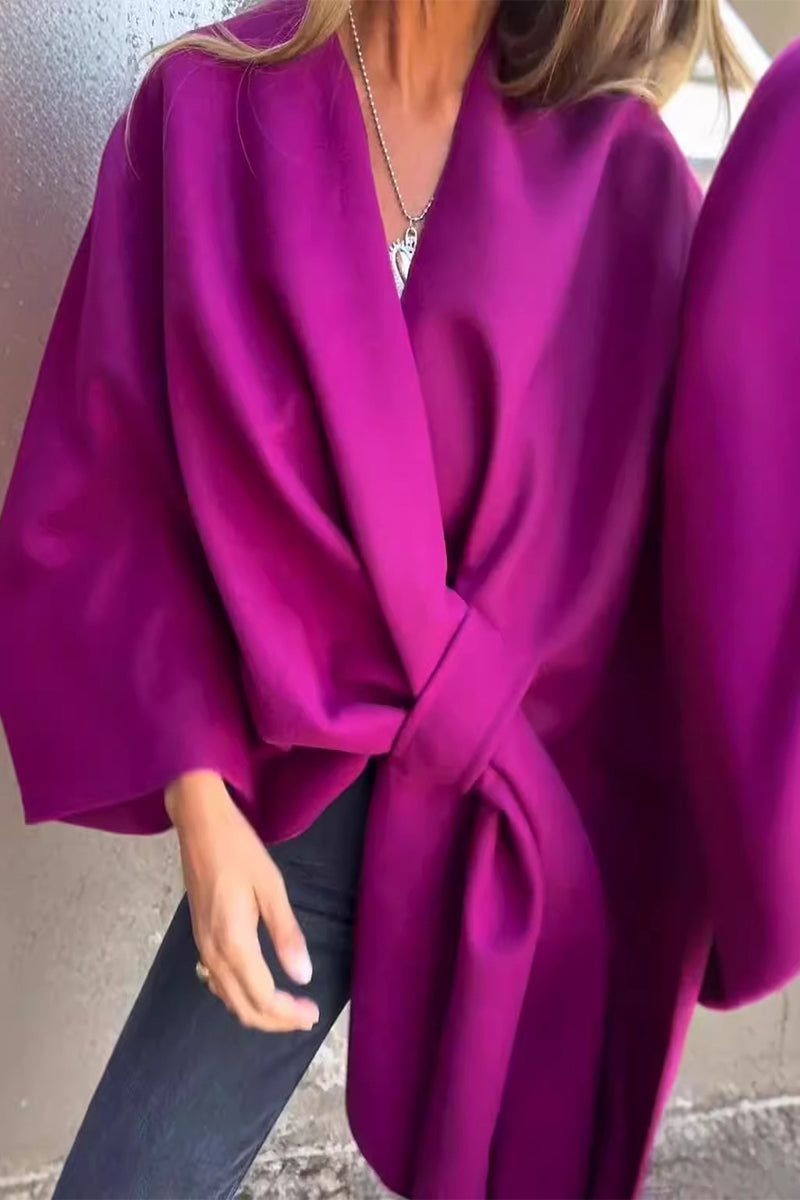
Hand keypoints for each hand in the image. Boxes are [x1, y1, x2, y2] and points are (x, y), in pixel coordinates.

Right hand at [166, 770, 318, 1032]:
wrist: (199, 825)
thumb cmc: (239, 850)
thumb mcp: (271, 887)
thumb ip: (287, 934)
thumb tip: (303, 976)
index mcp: (233, 942)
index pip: (262, 997)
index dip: (288, 1014)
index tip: (314, 1014)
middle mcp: (213, 953)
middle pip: (242, 1006)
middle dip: (275, 1020)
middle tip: (306, 1016)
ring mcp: (202, 947)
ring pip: (228, 998)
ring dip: (258, 1011)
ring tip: (288, 1008)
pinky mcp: (200, 937)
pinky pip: (218, 982)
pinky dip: (240, 996)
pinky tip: (258, 988)